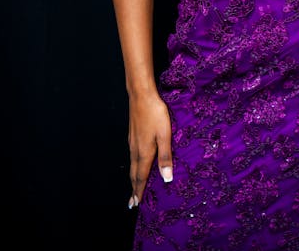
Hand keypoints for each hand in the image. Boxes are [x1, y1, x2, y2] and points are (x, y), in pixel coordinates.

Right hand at [128, 92, 172, 207]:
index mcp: (144, 152)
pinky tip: (136, 162)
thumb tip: (166, 179)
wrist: (141, 95)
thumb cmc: (155, 113)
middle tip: (132, 202)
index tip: (136, 204)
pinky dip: (133, 166)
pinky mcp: (132, 134)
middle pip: (134, 173)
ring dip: (133, 178)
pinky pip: (132, 155)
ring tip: (134, 186)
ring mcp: (132, 141)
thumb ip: (165, 157)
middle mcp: (135, 149)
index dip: (139, 191)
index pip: (141, 177)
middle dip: (134, 188)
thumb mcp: (165, 135)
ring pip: (132, 164)